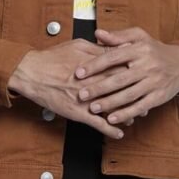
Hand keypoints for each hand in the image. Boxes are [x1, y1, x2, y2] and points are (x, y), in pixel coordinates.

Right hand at [8, 39, 134, 138]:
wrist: (32, 73)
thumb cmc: (53, 57)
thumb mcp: (77, 45)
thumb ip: (97, 48)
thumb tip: (114, 47)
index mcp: (94, 64)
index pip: (120, 67)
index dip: (134, 72)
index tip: (143, 74)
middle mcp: (92, 81)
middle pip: (120, 88)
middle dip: (135, 92)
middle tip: (146, 95)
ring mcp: (86, 98)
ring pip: (112, 107)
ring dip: (126, 112)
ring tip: (137, 115)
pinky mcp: (77, 112)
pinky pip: (97, 123)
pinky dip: (110, 129)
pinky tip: (119, 133)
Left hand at [72, 27, 178, 126]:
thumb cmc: (154, 49)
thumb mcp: (139, 37)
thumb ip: (117, 36)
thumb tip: (97, 33)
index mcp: (139, 49)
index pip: (113, 57)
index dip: (95, 65)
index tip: (78, 72)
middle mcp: (147, 66)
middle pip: (119, 78)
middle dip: (98, 88)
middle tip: (81, 94)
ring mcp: (153, 82)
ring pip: (128, 95)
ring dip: (109, 103)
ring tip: (93, 108)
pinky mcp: (158, 97)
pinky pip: (140, 107)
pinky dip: (125, 113)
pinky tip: (112, 118)